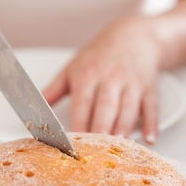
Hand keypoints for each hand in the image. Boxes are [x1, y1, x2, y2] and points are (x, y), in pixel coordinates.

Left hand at [42, 16, 161, 144]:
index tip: (72, 143)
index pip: (82, 103)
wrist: (134, 35)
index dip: (78, 124)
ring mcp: (132, 84)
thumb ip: (53, 90)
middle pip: (106, 108)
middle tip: (96, 150)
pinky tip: (149, 139)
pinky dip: (152, 124)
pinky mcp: (149, 88)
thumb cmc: (100, 54)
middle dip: (101, 129)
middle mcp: (111, 79)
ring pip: (129, 110)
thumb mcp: (73, 67)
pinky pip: (152, 108)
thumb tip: (33, 110)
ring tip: (119, 147)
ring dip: (124, 129)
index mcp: (88, 75)